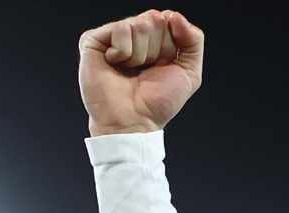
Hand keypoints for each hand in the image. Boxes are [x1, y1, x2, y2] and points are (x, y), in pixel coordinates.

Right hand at [79, 9, 204, 136]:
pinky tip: (116, 65)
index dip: (172, 46)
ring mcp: (113, 37)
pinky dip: (124, 52)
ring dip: (140, 54)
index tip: (164, 66)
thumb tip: (175, 16)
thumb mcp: (189, 72)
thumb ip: (194, 41)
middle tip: (146, 70)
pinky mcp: (94, 40)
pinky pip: (120, 29)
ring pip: (138, 24)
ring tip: (131, 71)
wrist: (134, 121)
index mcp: (156, 40)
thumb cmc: (158, 102)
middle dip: (157, 49)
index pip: (170, 20)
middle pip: (155, 19)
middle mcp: (135, 36)